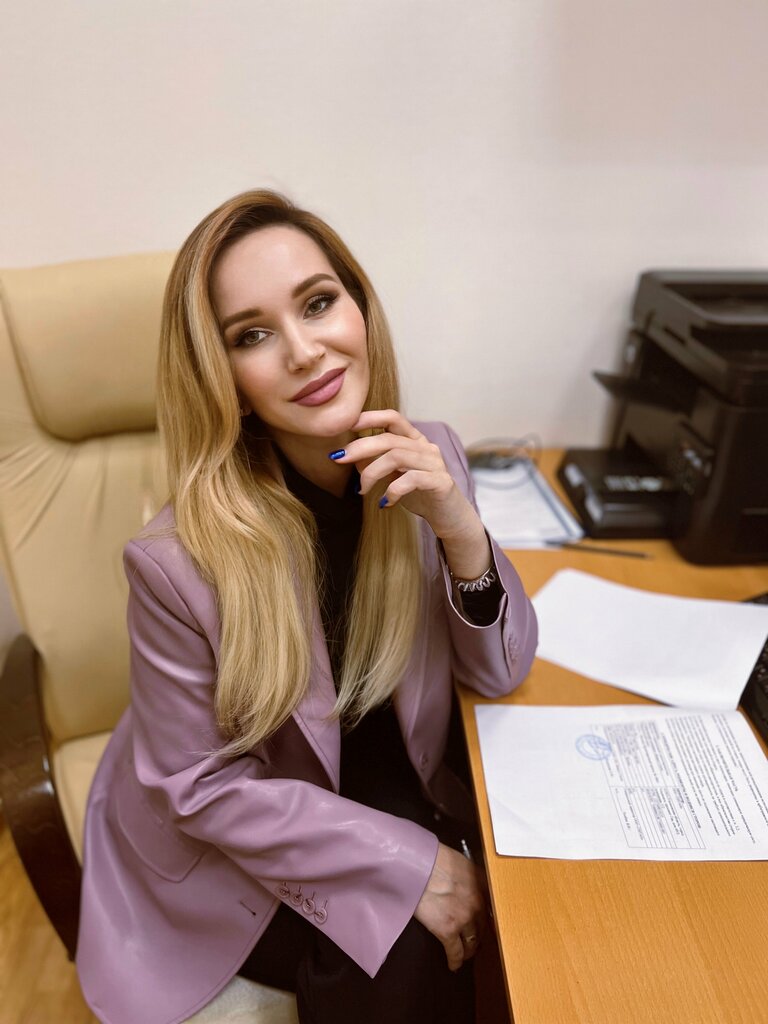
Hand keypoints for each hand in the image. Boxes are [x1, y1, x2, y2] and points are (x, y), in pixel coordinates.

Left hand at [332, 410, 492, 579]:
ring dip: (372, 472)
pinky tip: (384, 503)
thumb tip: (349, 455)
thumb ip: (374, 463)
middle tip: (338, 458)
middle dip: (360, 447)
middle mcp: (426, 447)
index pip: (393, 418)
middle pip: (389, 438)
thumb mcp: (391, 476)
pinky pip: (411, 479)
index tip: (347, 426)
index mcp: (415, 440)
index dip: (370, 417)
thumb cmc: (418, 494)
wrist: (448, 517)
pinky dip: (392, 490)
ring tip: (362, 490)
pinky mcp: (440, 482)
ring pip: (397, 457)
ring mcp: (435, 463)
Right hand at [414, 843, 486, 970]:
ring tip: (465, 954)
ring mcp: (464, 918)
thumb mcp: (458, 859)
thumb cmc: (431, 858)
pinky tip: (453, 965)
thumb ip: (467, 874)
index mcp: (481, 882)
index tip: (488, 925)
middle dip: (480, 936)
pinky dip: (455, 961)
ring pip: (472, 942)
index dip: (489, 919)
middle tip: (475, 941)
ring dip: (469, 950)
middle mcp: (477, 902)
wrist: (417, 865)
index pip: (492, 906)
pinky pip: (455, 952)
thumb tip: (463, 882)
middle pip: (484, 927)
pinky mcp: (448, 930)